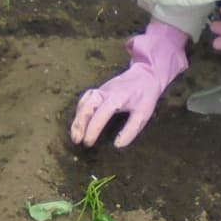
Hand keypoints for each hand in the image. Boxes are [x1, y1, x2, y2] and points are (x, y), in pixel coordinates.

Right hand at [70, 19, 190, 147]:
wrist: (146, 75)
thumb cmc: (145, 95)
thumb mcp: (143, 114)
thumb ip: (131, 130)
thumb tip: (117, 145)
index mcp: (117, 98)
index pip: (100, 114)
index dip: (92, 129)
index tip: (88, 143)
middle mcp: (105, 93)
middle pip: (87, 107)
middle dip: (79, 124)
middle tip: (76, 140)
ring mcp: (100, 90)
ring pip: (84, 103)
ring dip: (77, 119)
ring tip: (75, 135)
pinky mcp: (98, 90)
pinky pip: (85, 100)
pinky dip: (80, 111)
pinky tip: (79, 121)